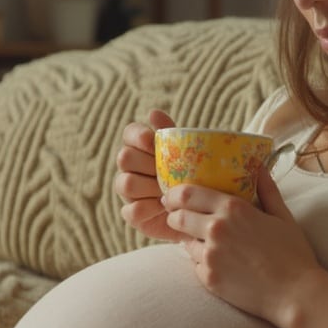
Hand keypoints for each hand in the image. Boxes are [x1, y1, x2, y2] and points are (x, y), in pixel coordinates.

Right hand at [114, 109, 184, 241]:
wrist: (204, 210)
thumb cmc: (194, 176)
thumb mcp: (188, 155)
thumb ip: (172, 134)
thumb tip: (153, 113)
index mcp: (141, 147)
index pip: (129, 133)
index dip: (138, 136)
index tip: (153, 141)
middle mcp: (131, 168)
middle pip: (124, 157)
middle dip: (146, 163)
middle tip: (166, 170)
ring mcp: (130, 192)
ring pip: (124, 183)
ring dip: (148, 186)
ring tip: (167, 190)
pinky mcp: (133, 215)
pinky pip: (130, 210)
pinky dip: (149, 208)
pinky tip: (165, 207)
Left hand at [162, 167, 320, 323]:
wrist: (295, 294)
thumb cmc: (292, 254)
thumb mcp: (282, 216)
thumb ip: (267, 189)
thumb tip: (260, 167)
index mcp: (233, 208)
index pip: (188, 194)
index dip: (175, 194)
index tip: (172, 196)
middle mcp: (217, 229)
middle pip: (178, 217)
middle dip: (174, 215)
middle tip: (177, 216)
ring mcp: (210, 255)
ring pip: (184, 242)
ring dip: (190, 239)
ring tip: (205, 242)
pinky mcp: (208, 278)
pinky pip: (195, 264)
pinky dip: (202, 261)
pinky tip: (219, 263)